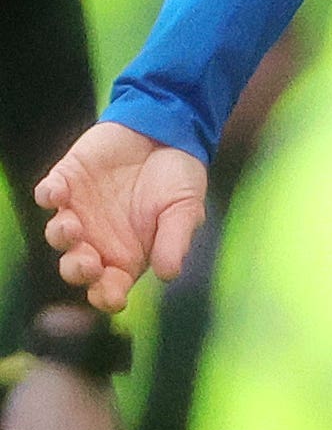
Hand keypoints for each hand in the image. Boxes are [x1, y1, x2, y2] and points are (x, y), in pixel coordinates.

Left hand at [34, 122, 205, 315]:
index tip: (112, 297)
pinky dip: (49, 195)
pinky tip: (58, 192)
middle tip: (89, 263)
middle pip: (76, 267)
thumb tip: (169, 274)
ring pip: (57, 234)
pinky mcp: (66, 181)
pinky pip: (48, 194)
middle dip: (78, 271)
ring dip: (61, 236)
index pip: (110, 287)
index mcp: (127, 255)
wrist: (168, 132)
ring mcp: (78, 211)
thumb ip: (175, 240)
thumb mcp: (186, 210)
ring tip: (73, 226)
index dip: (107, 297)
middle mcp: (97, 240)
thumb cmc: (179, 179)